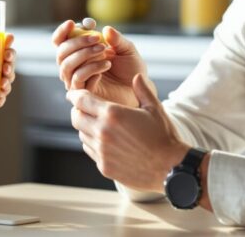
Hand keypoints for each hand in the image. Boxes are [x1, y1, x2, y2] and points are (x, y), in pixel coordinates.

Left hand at [0, 35, 16, 129]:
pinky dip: (0, 98)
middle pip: (10, 65)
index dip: (9, 47)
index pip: (6, 51)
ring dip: (8, 81)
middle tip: (5, 63)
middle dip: (11, 64)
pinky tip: (0, 97)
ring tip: (3, 82)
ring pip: (8, 82)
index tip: (8, 44)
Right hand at [53, 20, 146, 106]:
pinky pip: (78, 78)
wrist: (139, 92)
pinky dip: (91, 68)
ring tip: (104, 51)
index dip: (64, 31)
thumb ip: (116, 39)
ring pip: (66, 65)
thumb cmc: (131, 70)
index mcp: (80, 52)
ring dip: (84, 54)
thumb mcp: (127, 49)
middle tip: (97, 38)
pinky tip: (106, 65)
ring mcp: (78, 81)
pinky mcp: (83, 94)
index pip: (60, 41)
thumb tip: (105, 29)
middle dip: (77, 42)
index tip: (75, 23)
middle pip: (61, 52)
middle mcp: (75, 66)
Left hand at [67, 74, 187, 192]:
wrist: (170, 168)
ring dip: (86, 127)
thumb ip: (142, 90)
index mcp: (113, 114)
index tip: (73, 94)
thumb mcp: (154, 109)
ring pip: (82, 134)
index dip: (75, 95)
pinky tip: (104, 141)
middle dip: (77, 111)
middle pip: (76, 118)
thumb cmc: (164, 137)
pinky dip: (93, 143)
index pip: (81, 100)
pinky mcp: (104, 166)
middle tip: (83, 108)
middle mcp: (102, 132)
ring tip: (97, 124)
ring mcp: (102, 151)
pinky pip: (90, 150)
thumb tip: (136, 76)